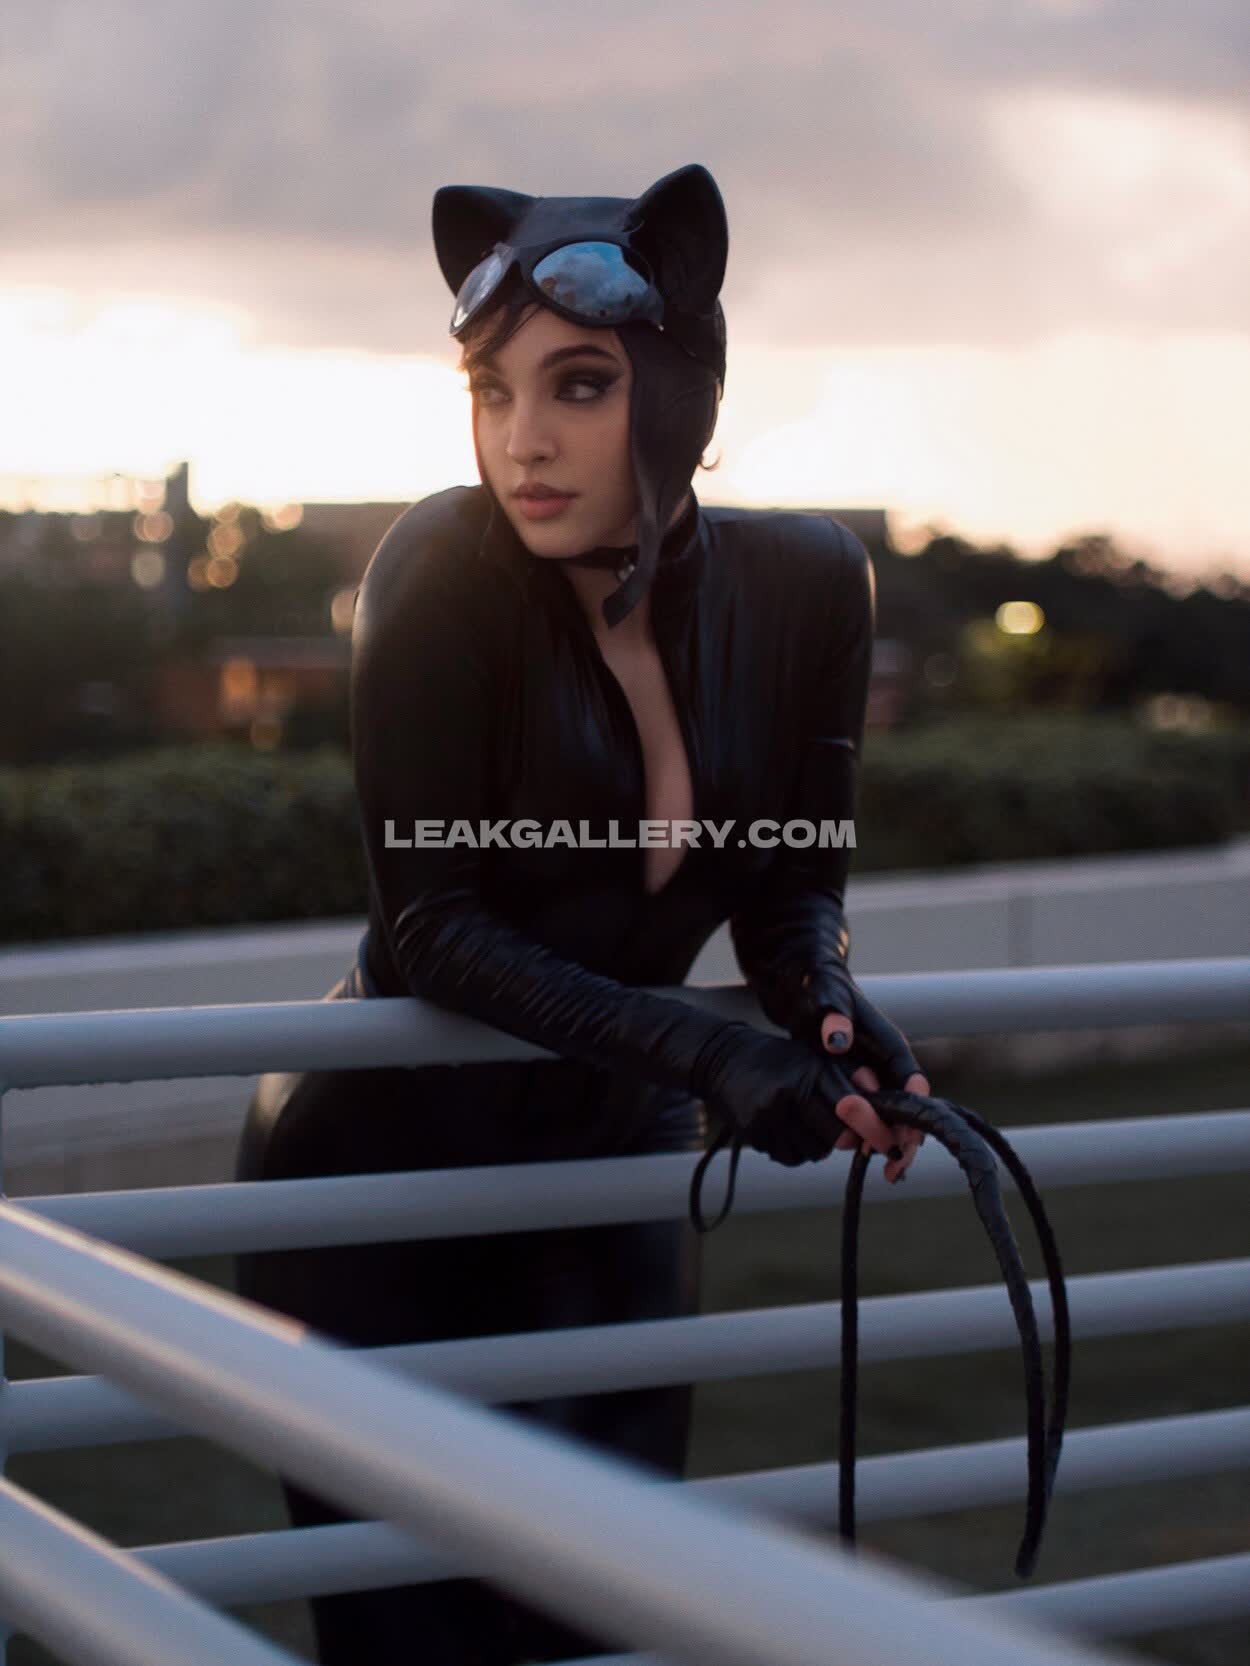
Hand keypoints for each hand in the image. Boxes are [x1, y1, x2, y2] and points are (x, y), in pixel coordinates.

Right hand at [691, 1022, 903, 1169]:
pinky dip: (796, 1149)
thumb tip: (884, 1112)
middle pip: (837, 1137)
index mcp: (811, 1069)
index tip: (890, 1144)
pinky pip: (791, 1157)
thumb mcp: (814, 1059)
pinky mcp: (753, 1132)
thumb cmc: (779, 1060)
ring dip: (819, 1144)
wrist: (722, 1060)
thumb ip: (850, 1080)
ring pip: (815, 1151)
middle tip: (849, 1135)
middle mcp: (789, 1091)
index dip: (874, 1129)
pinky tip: (786, 1128)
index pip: (853, 1107)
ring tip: (805, 1121)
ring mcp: (769, 1114)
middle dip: (848, 1140)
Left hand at [803, 974, 928, 1184]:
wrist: (805, 984)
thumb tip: (838, 1041)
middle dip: (906, 1135)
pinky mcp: (857, 1085)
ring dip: (892, 1141)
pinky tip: (868, 1159)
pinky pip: (872, 1115)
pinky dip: (872, 1136)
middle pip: (907, 1104)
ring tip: (890, 1172)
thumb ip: (833, 1014)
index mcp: (887, 1040)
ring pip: (892, 1114)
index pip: (910, 1077)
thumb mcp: (824, 995)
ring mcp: (873, 1074)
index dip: (913, 1106)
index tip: (909, 1132)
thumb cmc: (819, 987)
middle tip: (897, 1165)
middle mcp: (885, 1061)